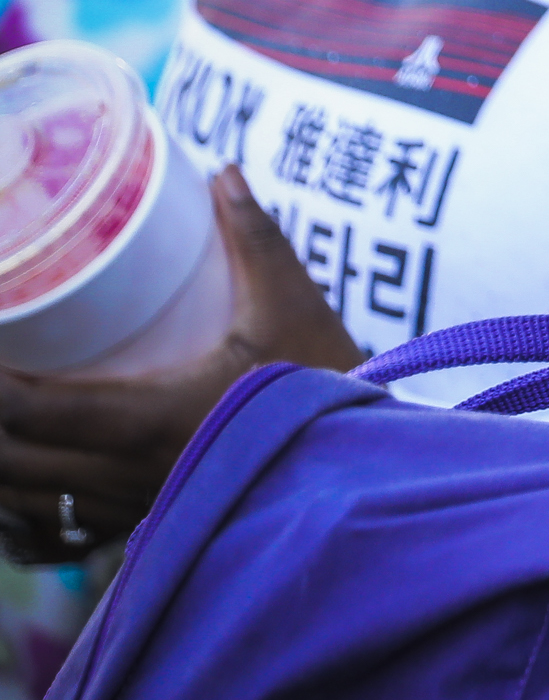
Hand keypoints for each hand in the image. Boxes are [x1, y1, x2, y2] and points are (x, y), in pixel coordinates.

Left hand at [0, 167, 362, 553]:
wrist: (362, 463)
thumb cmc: (322, 385)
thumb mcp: (293, 305)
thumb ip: (255, 239)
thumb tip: (221, 174)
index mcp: (145, 420)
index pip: (29, 409)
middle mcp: (121, 473)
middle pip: (7, 459)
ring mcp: (127, 504)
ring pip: (22, 498)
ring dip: (0, 454)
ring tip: (1, 407)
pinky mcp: (141, 519)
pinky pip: (54, 525)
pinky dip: (23, 496)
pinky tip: (28, 465)